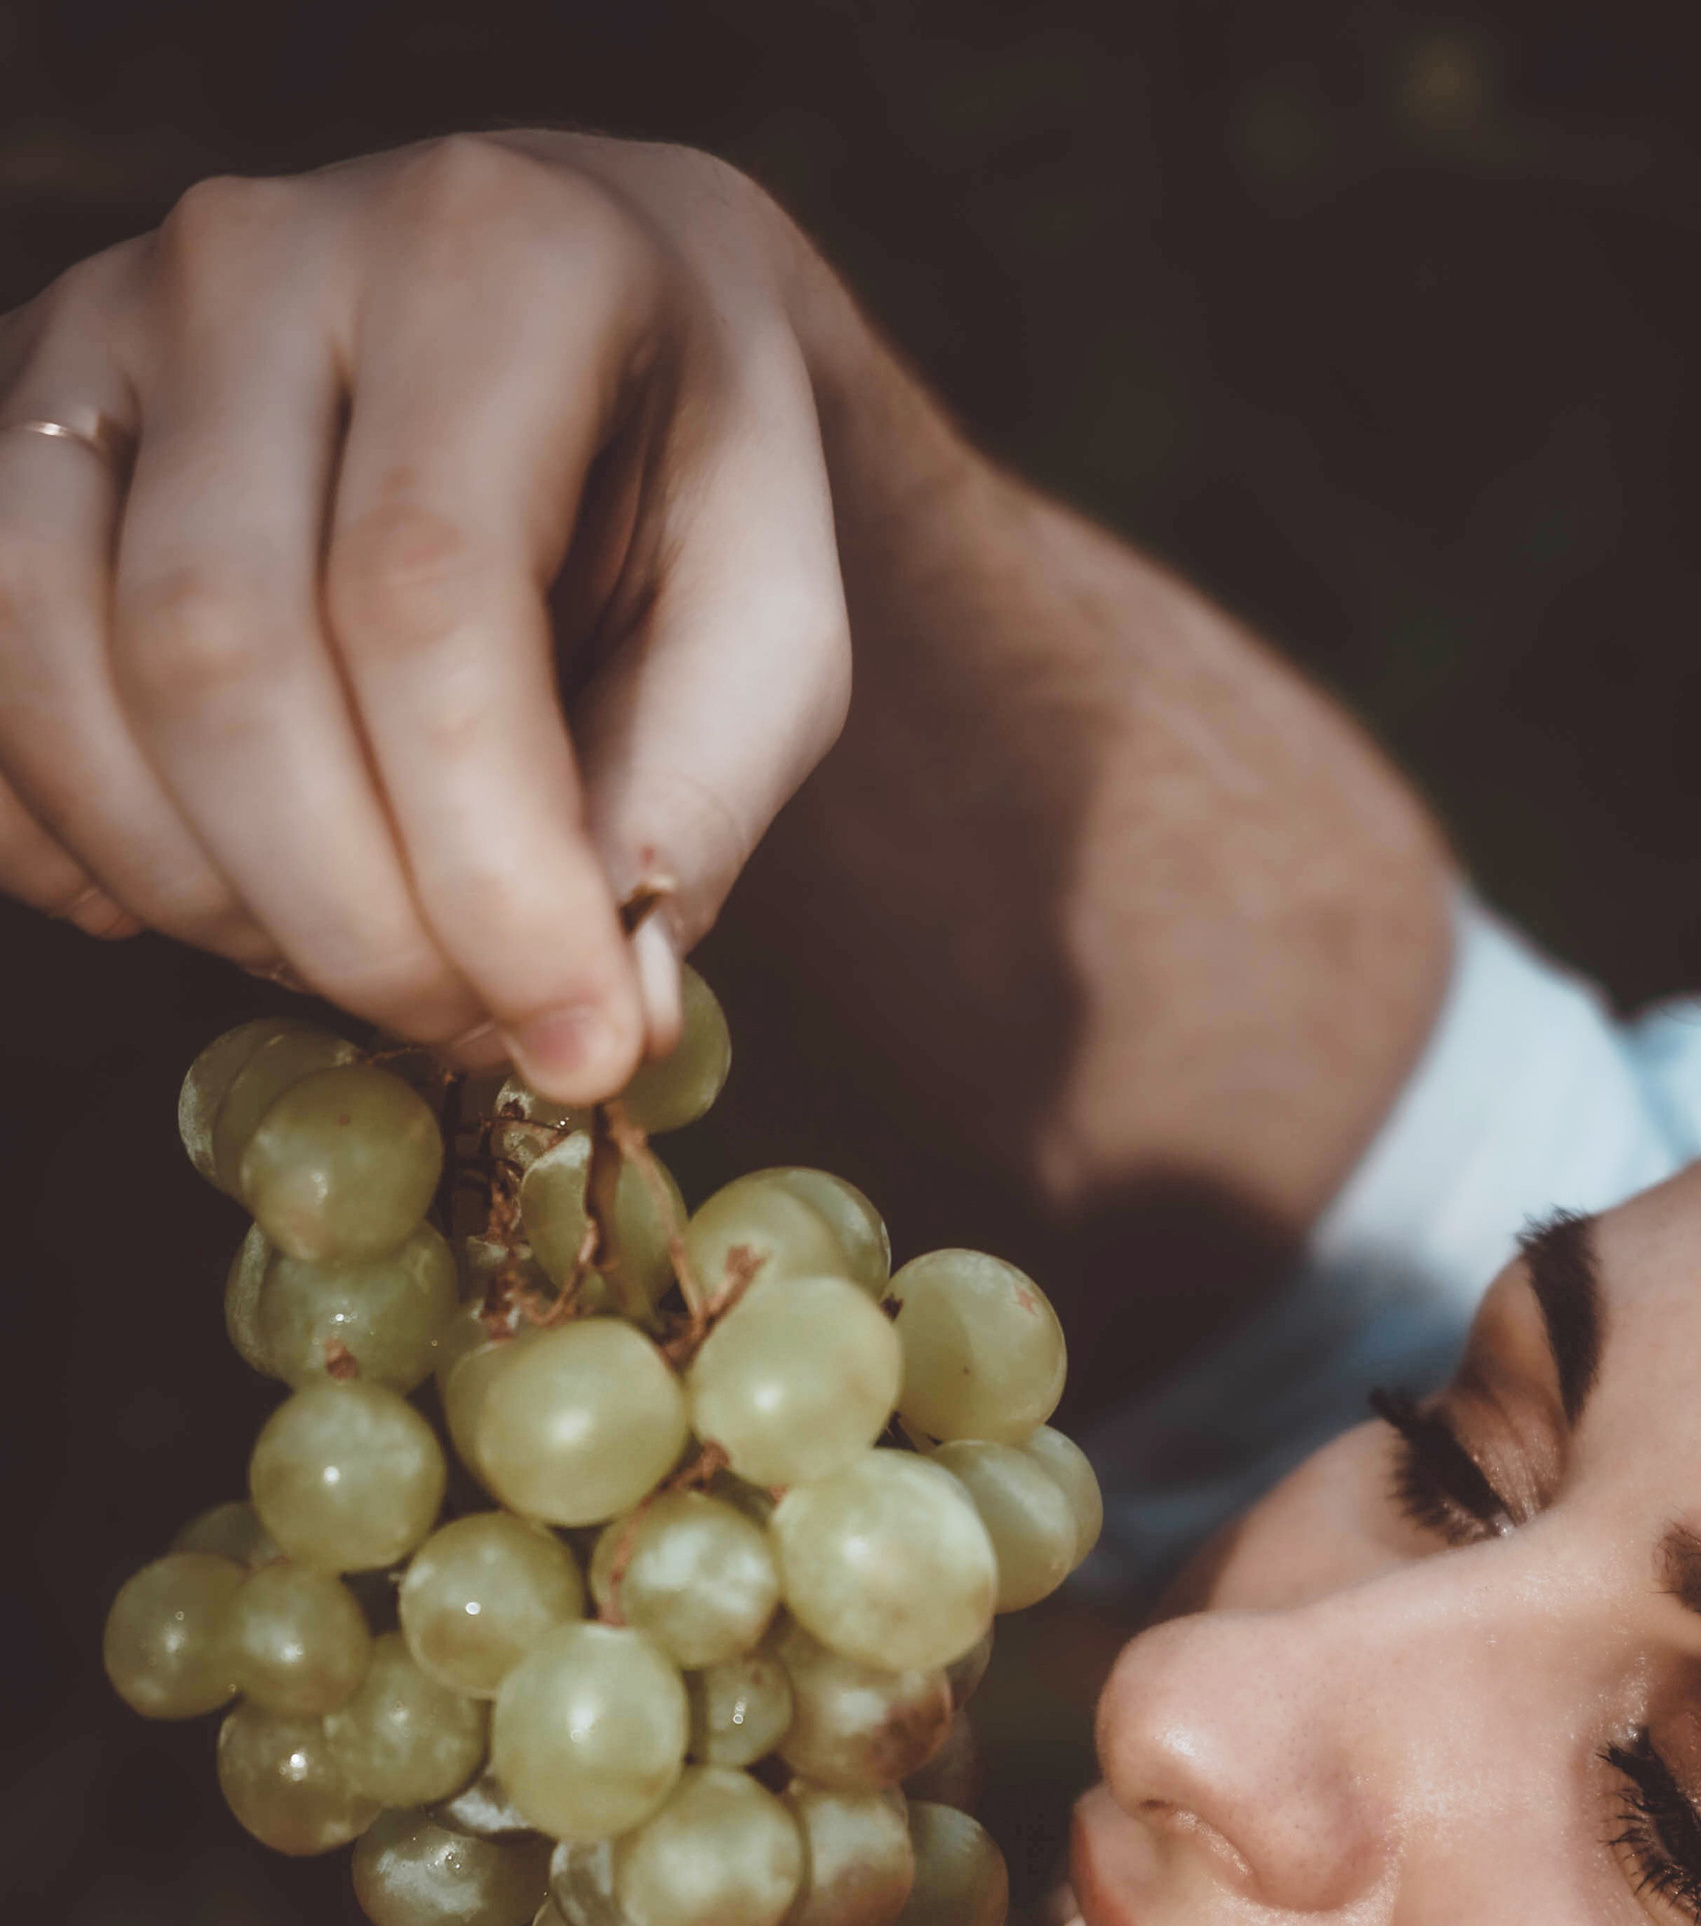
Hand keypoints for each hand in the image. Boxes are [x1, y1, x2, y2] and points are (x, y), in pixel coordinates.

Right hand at [0, 134, 855, 1099]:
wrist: (588, 312)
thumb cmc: (690, 479)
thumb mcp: (773, 628)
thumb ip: (689, 812)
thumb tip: (591, 1024)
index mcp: (492, 262)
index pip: (423, 599)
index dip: (486, 865)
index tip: (573, 1043)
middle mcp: (261, 255)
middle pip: (217, 649)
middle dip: (342, 913)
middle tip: (467, 1026)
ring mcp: (100, 324)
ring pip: (50, 658)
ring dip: (197, 890)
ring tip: (355, 960)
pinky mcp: (8, 419)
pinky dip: (59, 837)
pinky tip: (199, 901)